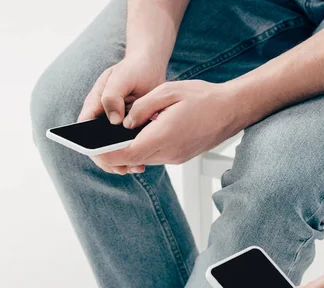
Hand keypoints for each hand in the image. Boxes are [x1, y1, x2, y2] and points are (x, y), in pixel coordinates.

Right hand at [77, 54, 165, 173]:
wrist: (150, 68)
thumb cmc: (132, 69)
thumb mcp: (120, 78)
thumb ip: (112, 97)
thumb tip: (114, 121)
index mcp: (94, 105)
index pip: (83, 129)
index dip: (87, 144)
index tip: (101, 155)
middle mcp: (103, 118)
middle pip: (98, 145)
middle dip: (109, 159)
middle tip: (122, 168)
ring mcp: (118, 126)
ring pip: (115, 149)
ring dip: (123, 160)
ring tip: (136, 167)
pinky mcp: (132, 129)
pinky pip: (130, 146)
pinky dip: (136, 154)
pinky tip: (145, 161)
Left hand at [92, 79, 243, 172]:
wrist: (233, 109)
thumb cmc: (204, 97)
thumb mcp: (168, 91)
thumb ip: (142, 107)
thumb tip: (124, 122)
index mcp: (163, 136)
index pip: (126, 154)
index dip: (105, 154)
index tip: (91, 147)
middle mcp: (169, 153)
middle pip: (131, 160)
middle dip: (111, 154)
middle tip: (94, 141)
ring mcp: (176, 158)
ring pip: (142, 159)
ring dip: (127, 151)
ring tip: (113, 136)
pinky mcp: (180, 157)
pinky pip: (155, 156)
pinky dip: (143, 148)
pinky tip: (139, 134)